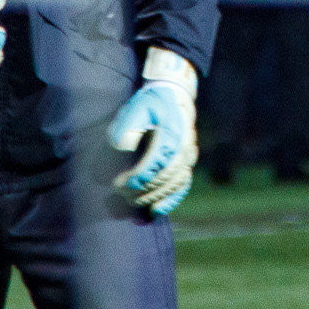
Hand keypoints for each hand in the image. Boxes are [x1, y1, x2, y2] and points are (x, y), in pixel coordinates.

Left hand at [109, 48, 198, 214]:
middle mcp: (184, 146)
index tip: (121, 184)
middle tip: (120, 192)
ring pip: (174, 184)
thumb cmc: (151, 104)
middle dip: (142, 188)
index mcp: (172, 132)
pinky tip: (154, 211)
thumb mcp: (135, 108)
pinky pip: (182, 188)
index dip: (140, 176)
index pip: (158, 161)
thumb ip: (127, 128)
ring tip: (130, 200)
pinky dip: (170, 201)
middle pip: (166, 176)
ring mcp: (188, 157)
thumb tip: (121, 149)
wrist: (173, 97)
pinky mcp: (187, 165)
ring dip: (152, 196)